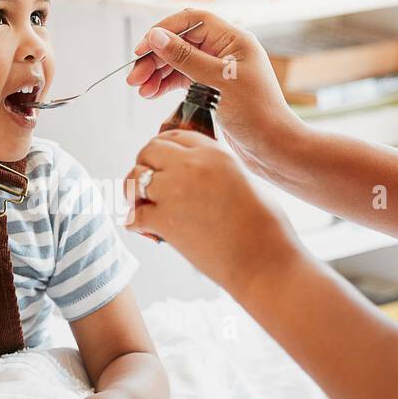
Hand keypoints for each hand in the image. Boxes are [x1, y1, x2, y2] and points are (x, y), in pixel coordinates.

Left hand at [123, 130, 303, 292]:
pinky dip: (133, 222)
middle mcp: (191, 166)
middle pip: (148, 151)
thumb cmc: (264, 226)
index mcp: (214, 153)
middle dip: (145, 165)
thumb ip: (217, 169)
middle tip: (149, 185)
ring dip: (134, 192)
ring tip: (142, 205)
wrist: (265, 261)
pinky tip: (140, 228)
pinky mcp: (165, 221)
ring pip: (134, 179)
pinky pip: (133, 215)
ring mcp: (175, 192)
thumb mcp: (244, 180)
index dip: (163, 149)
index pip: (174, 136)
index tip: (161, 163)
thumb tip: (195, 173)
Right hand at [125, 8, 297, 170]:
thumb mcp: (220, 82)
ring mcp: (219, 71)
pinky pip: (183, 80)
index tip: (142, 49)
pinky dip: (166, 85)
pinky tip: (151, 93)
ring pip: (179, 62)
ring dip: (157, 73)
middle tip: (134, 77)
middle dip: (156, 57)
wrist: (274, 148)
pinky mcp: (213, 90)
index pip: (192, 21)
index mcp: (234, 40)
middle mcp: (226, 51)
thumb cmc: (258, 114)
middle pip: (181, 42)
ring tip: (140, 89)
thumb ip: (186, 58)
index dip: (164, 31)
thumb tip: (156, 37)